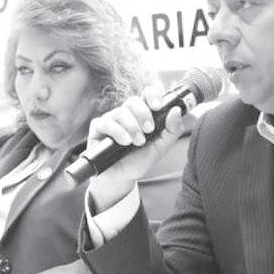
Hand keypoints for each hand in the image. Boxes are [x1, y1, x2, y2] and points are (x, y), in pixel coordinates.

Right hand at [87, 86, 183, 211]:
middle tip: (149, 130)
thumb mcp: (160, 147)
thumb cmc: (139, 161)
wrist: (122, 178)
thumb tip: (176, 110)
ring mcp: (111, 120)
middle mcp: (126, 114)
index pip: (146, 95)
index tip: (158, 106)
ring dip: (132, 127)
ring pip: (120, 112)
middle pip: (133, 101)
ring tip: (137, 142)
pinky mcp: (98, 128)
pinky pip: (105, 122)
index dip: (152, 95)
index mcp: (141, 115)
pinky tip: (124, 141)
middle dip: (143, 114)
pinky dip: (117, 131)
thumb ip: (172, 130)